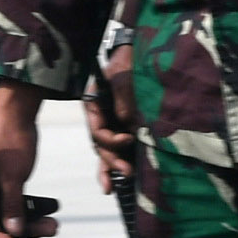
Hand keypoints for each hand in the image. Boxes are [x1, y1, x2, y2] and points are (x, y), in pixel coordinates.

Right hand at [0, 85, 55, 237]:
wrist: (20, 118)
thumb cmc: (10, 140)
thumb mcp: (12, 173)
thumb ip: (12, 202)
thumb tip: (14, 233)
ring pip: (8, 220)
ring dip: (29, 228)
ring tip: (52, 228)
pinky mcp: (10, 189)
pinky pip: (19, 209)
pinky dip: (34, 214)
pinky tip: (51, 216)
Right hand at [85, 44, 141, 189]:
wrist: (143, 52)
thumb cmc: (130, 59)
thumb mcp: (124, 72)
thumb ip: (122, 95)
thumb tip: (125, 122)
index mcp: (94, 104)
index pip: (97, 129)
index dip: (110, 139)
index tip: (129, 139)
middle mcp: (101, 117)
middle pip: (101, 145)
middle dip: (112, 160)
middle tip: (127, 172)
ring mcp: (113, 124)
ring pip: (107, 151)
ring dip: (112, 168)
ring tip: (117, 186)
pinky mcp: (126, 128)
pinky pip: (119, 149)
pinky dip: (117, 164)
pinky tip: (117, 183)